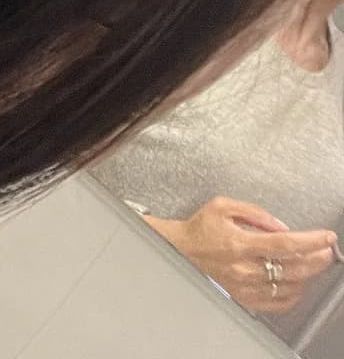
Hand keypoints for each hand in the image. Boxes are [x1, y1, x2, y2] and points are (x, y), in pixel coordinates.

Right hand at [147, 196, 336, 313]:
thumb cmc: (200, 227)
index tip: (326, 236)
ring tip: (313, 263)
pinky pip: (278, 303)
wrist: (180, 250)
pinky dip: (294, 294)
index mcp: (239, 244)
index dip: (310, 241)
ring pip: (289, 287)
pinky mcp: (245, 299)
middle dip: (317, 258)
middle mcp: (244, 269)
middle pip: (293, 268)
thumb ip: (255, 212)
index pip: (284, 244)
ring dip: (308, 275)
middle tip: (328, 250)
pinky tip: (297, 283)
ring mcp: (246, 288)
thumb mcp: (223, 205)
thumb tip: (281, 226)